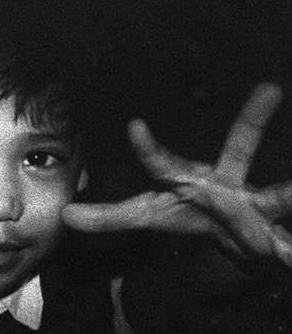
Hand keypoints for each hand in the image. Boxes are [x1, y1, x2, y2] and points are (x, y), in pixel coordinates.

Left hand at [62, 83, 291, 264]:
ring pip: (277, 194)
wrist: (230, 236)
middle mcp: (222, 182)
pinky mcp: (272, 230)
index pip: (162, 162)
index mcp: (186, 179)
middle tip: (271, 89)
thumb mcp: (146, 216)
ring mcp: (252, 204)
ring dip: (291, 192)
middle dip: (252, 121)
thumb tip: (65, 215)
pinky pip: (288, 244)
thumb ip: (108, 216)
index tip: (134, 125)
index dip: (146, 148)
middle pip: (239, 147)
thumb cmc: (187, 215)